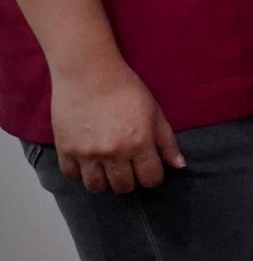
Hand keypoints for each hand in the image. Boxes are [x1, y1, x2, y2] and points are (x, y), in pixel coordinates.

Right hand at [49, 56, 182, 194]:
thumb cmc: (126, 89)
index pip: (151, 179)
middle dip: (129, 181)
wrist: (89, 74)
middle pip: (124, 187)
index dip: (153, 177)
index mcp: (139, 143)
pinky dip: (79, 172)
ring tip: (107, 169)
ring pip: (96, 187)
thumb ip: (167, 142)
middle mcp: (113, 153)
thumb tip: (179, 166)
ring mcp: (87, 153)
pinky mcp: (65, 149)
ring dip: (104, 181)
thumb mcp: (155, 112)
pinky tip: (87, 161)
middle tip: (127, 168)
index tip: (149, 169)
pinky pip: (71, 176)